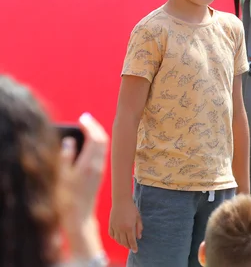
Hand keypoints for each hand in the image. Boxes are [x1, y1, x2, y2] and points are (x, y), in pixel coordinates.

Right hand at [59, 113, 108, 227]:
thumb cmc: (66, 199)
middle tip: (86, 118)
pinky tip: (89, 143)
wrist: (79, 217)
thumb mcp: (62, 177)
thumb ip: (66, 157)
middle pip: (102, 140)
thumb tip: (70, 141)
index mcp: (88, 164)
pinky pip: (102, 153)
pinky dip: (96, 144)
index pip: (95, 138)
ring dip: (97, 134)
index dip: (90, 126)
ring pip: (104, 146)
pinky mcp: (99, 174)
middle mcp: (98, 165)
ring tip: (87, 127)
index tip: (82, 118)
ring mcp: (100, 170)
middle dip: (95, 127)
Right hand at [109, 197, 142, 252]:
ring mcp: (115, 227)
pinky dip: (115, 238)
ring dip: (122, 243)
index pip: (131, 241)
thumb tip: (139, 237)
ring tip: (126, 243)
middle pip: (124, 242)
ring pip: (118, 240)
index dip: (134, 246)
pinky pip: (112, 235)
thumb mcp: (138, 217)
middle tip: (131, 247)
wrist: (121, 201)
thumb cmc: (131, 208)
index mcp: (129, 227)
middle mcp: (121, 229)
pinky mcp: (110, 225)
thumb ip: (139, 228)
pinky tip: (118, 238)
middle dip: (128, 246)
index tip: (135, 250)